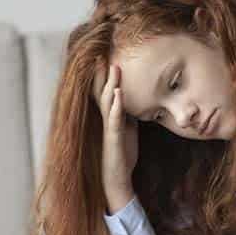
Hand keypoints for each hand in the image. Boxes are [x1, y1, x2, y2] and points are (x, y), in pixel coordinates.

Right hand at [92, 62, 138, 212]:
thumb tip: (134, 99)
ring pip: (107, 102)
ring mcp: (107, 129)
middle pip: (101, 92)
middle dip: (103, 73)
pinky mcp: (112, 139)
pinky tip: (119, 93)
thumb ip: (127, 115)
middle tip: (102, 53)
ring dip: (111, 84)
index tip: (106, 56)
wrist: (116, 181)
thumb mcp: (127, 130)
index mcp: (109, 117)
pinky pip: (114, 120)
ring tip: (114, 67)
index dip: (104, 76)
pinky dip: (117, 106)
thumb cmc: (122, 155)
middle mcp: (105, 120)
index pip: (104, 92)